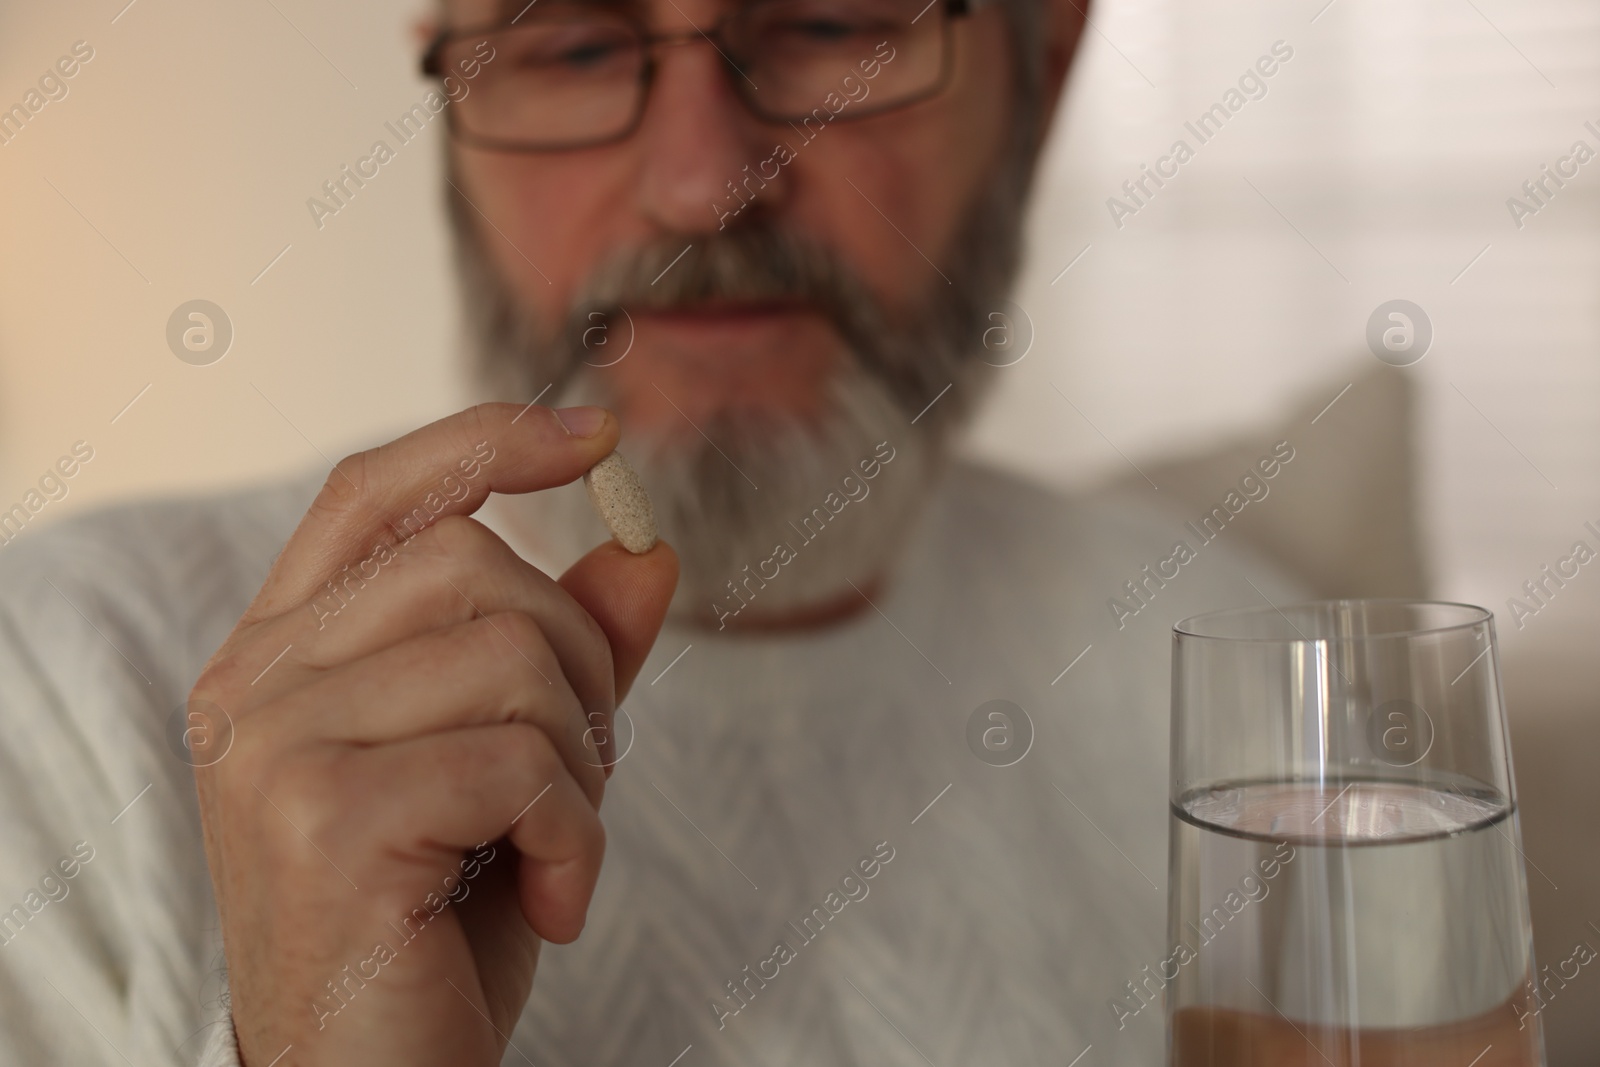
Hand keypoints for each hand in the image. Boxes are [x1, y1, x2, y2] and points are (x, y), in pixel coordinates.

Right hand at [188, 404, 677, 1065]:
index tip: (596, 435)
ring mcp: (278, 747)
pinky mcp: (324, 817)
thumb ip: (569, 657)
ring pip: (508, 651)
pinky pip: (520, 759)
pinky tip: (553, 906)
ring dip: (580, 756)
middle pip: (474, 564)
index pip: (374, 494)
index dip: (485, 442)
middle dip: (576, 662)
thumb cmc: (436, 925)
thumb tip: (647, 551)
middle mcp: (257, 685)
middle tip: (576, 781)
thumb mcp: (515, 771)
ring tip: (555, 847)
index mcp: (285, 657)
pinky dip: (576, 834)